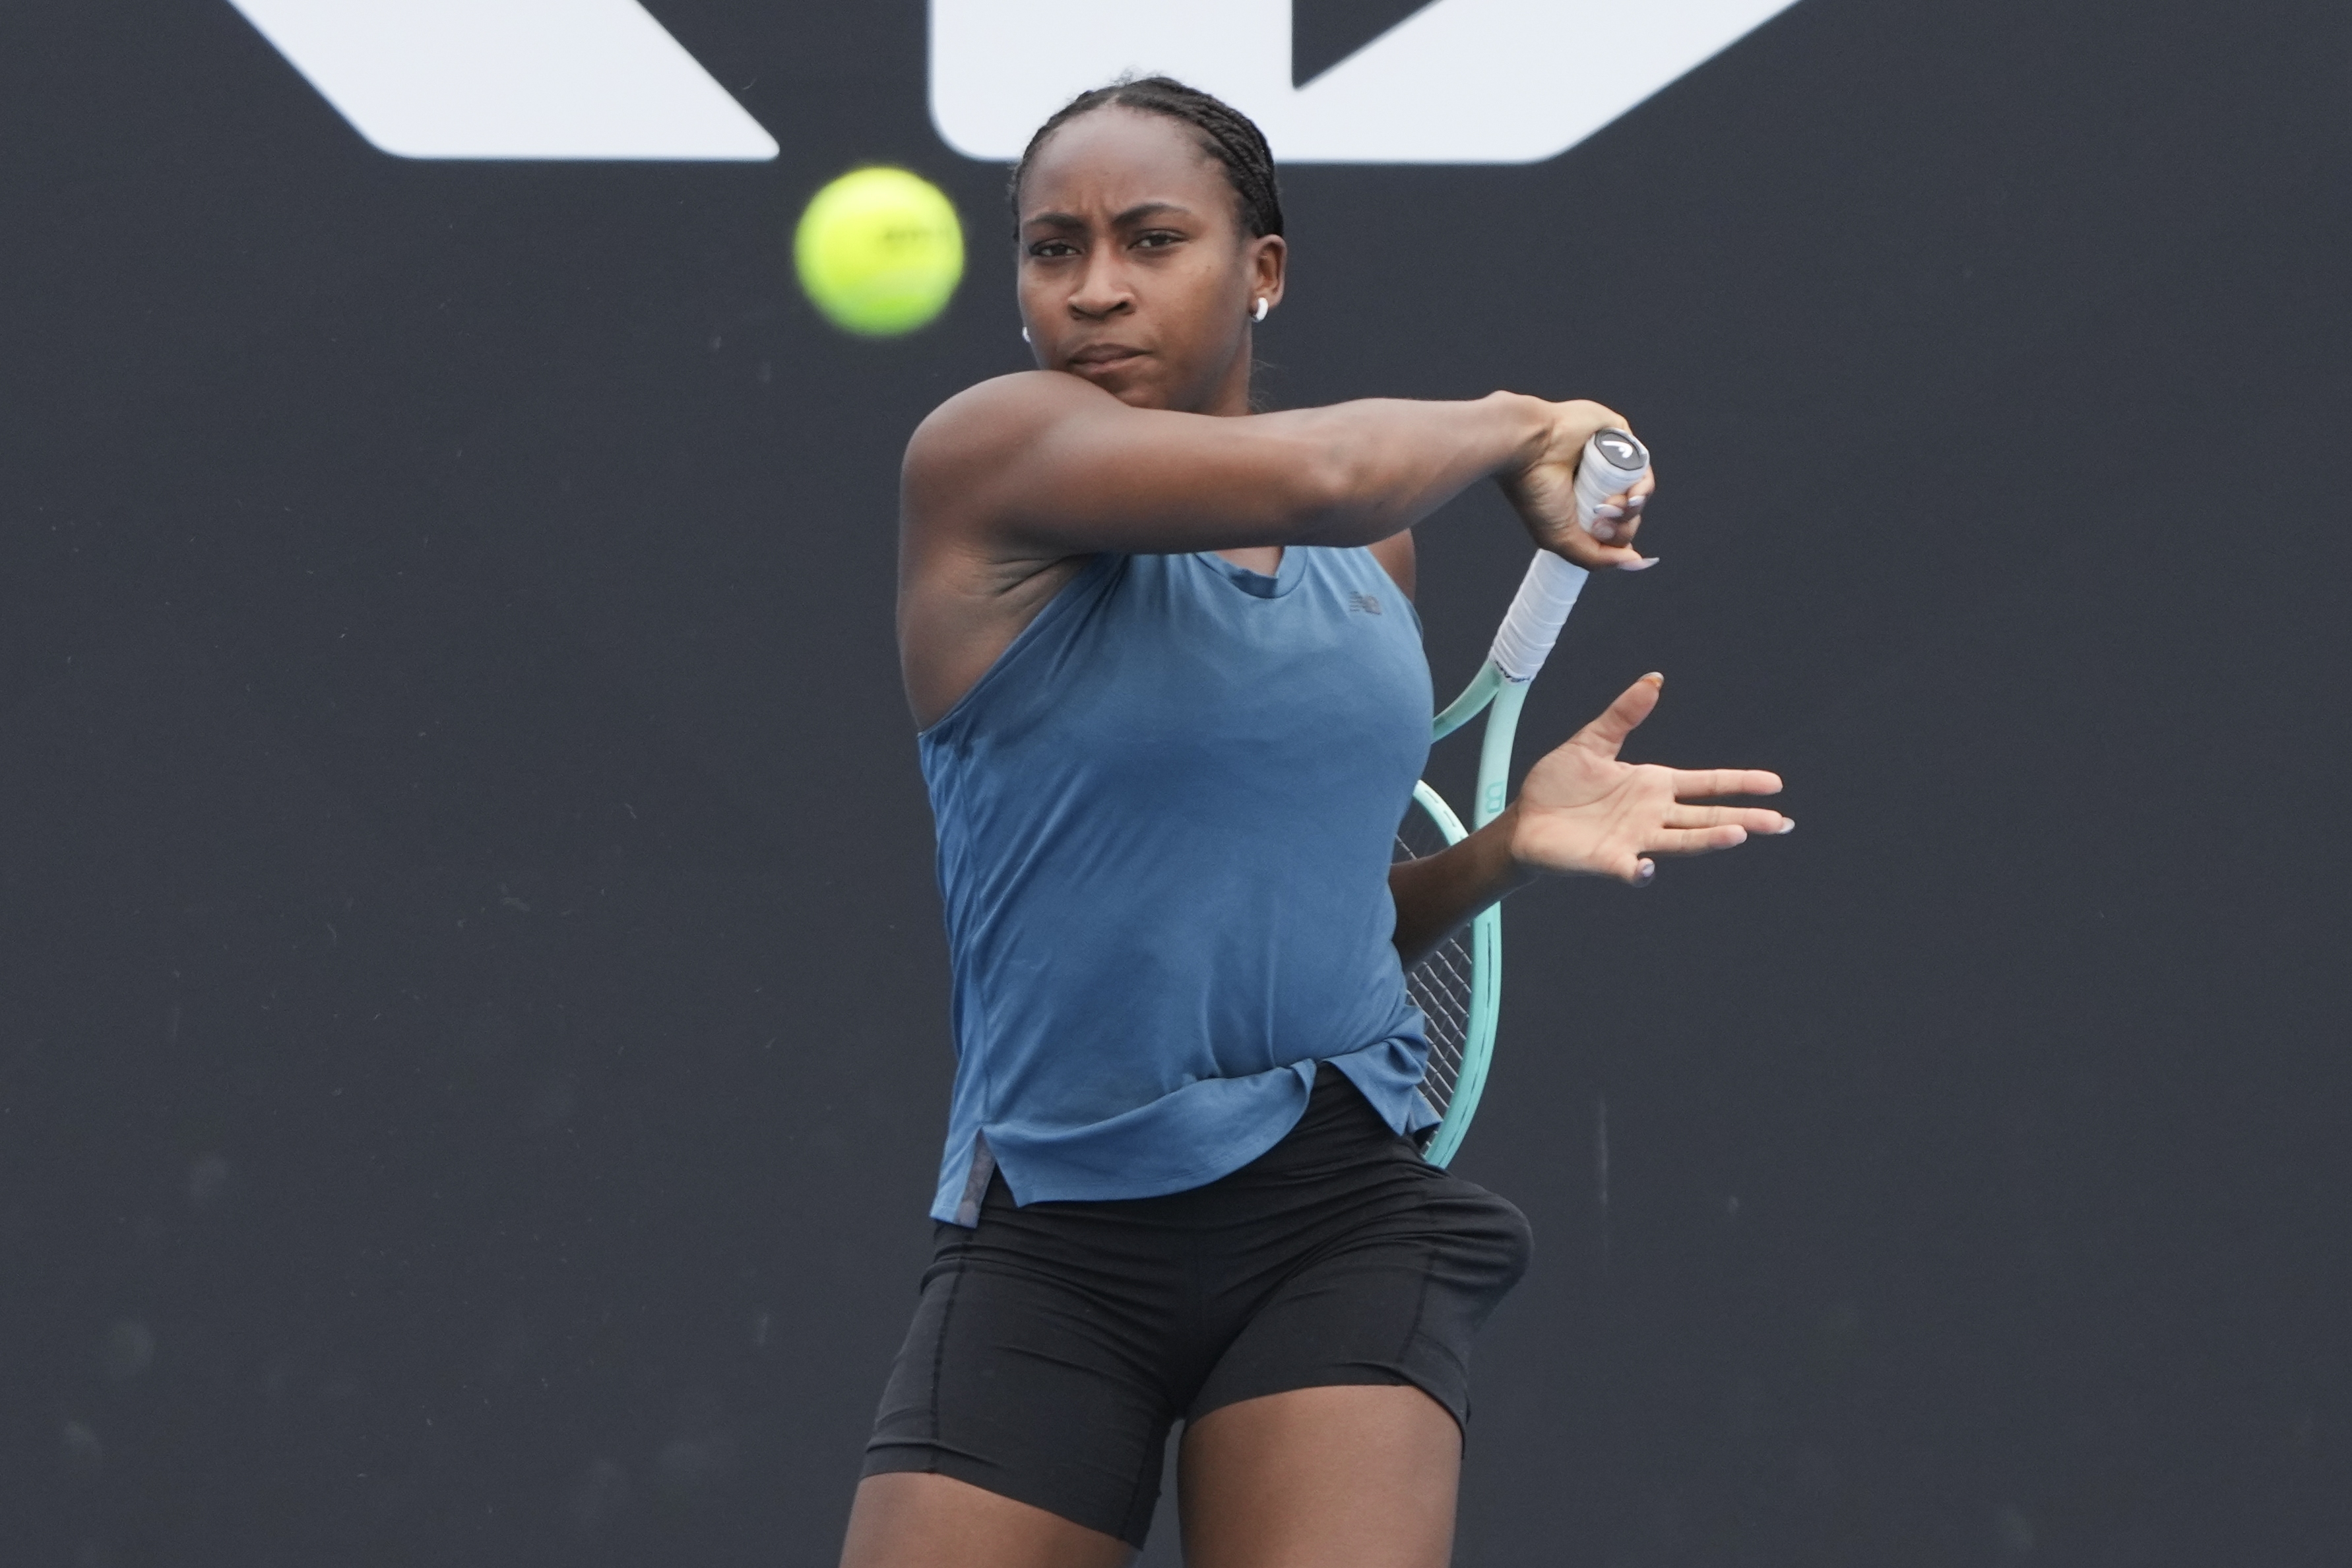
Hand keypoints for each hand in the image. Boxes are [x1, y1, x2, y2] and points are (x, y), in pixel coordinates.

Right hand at [1493, 397, 1656, 570]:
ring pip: (1640, 493)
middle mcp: (1596, 486)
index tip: (1597, 534)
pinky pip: (1642, 465)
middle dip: (1621, 525)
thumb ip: (1598, 558)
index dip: (1614, 539)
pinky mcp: (1618, 437)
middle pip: (1630, 516)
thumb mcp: (1563, 539)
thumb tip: (1638, 563)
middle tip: (1599, 517)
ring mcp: (1608, 462)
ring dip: (1631, 508)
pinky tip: (1627, 491)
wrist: (1528, 447)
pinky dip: (1641, 484)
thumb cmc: (1535, 491)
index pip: (1615, 531)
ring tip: (1610, 505)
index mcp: (1581, 508)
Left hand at [1507, 674, 1788, 884]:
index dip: (1740, 783)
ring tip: (1738, 835)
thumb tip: (1654, 679)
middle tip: (1780, 823)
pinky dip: (1639, 870)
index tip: (1774, 784)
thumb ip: (1623, 714)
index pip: (1707, 783)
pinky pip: (1629, 868)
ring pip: (1682, 841)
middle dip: (1744, 818)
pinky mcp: (1607, 860)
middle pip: (1707, 816)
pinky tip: (1647, 867)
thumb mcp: (1591, 741)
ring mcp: (1633, 839)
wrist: (1524, 820)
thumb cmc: (1558, 784)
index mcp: (1654, 785)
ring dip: (1709, 839)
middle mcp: (1652, 815)